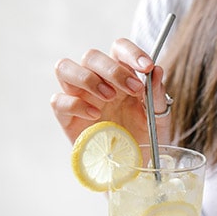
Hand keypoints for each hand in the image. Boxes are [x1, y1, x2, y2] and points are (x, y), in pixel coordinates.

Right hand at [51, 38, 170, 144]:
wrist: (133, 167)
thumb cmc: (145, 139)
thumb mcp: (158, 119)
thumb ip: (156, 96)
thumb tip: (157, 70)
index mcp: (121, 76)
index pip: (119, 48)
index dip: (131, 52)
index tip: (146, 67)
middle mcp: (98, 82)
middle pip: (91, 56)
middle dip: (112, 69)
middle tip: (133, 90)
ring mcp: (80, 98)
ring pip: (64, 68)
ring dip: (88, 79)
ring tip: (109, 97)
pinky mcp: (67, 118)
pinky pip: (58, 101)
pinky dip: (75, 104)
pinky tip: (96, 116)